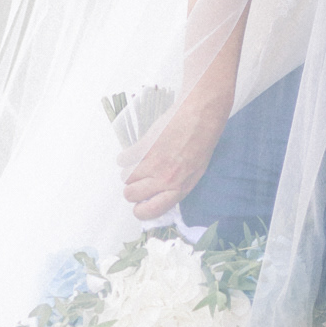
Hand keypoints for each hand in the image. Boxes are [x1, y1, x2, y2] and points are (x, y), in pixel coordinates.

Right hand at [120, 84, 232, 218]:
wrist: (201, 114)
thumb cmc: (202, 141)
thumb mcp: (196, 172)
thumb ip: (177, 186)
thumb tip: (158, 196)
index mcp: (180, 188)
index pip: (150, 211)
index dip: (140, 210)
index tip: (140, 203)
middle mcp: (165, 180)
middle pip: (131, 195)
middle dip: (132, 189)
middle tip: (138, 179)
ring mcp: (153, 163)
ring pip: (125, 177)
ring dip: (129, 172)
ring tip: (140, 162)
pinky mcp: (144, 147)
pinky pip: (123, 159)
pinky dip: (126, 156)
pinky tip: (135, 151)